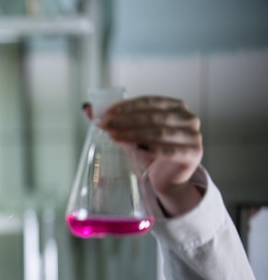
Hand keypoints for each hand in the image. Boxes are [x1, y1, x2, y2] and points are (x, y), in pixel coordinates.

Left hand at [98, 95, 203, 216]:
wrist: (167, 178)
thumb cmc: (150, 151)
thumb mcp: (132, 134)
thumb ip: (114, 121)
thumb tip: (87, 109)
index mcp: (176, 107)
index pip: (149, 101)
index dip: (127, 106)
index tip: (107, 113)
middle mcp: (188, 118)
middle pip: (153, 116)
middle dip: (126, 120)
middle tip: (106, 125)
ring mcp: (193, 136)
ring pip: (158, 132)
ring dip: (133, 133)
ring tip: (113, 136)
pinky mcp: (192, 154)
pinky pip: (168, 150)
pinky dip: (150, 149)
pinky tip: (136, 149)